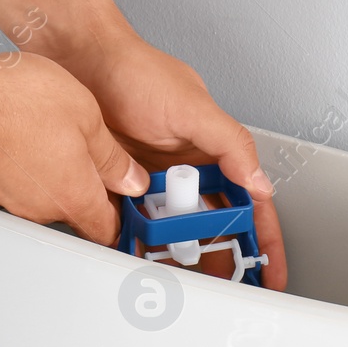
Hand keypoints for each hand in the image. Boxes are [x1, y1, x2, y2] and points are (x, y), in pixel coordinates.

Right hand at [0, 53, 149, 244]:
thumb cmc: (14, 101)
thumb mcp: (86, 115)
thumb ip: (112, 156)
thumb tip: (130, 178)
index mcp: (74, 195)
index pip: (108, 230)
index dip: (124, 221)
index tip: (132, 210)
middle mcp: (41, 208)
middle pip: (76, 213)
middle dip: (89, 190)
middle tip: (95, 160)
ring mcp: (10, 200)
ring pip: (45, 197)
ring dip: (56, 175)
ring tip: (56, 136)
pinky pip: (18, 184)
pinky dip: (27, 167)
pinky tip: (26, 134)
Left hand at [57, 32, 287, 290]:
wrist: (78, 58)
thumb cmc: (134, 69)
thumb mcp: (192, 106)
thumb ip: (231, 144)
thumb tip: (259, 183)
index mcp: (211, 150)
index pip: (248, 200)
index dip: (262, 237)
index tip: (269, 270)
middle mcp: (183, 167)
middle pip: (210, 222)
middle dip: (219, 256)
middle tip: (221, 287)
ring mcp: (149, 178)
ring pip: (171, 228)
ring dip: (174, 254)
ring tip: (176, 279)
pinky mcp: (116, 183)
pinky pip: (131, 221)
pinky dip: (135, 241)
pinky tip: (135, 257)